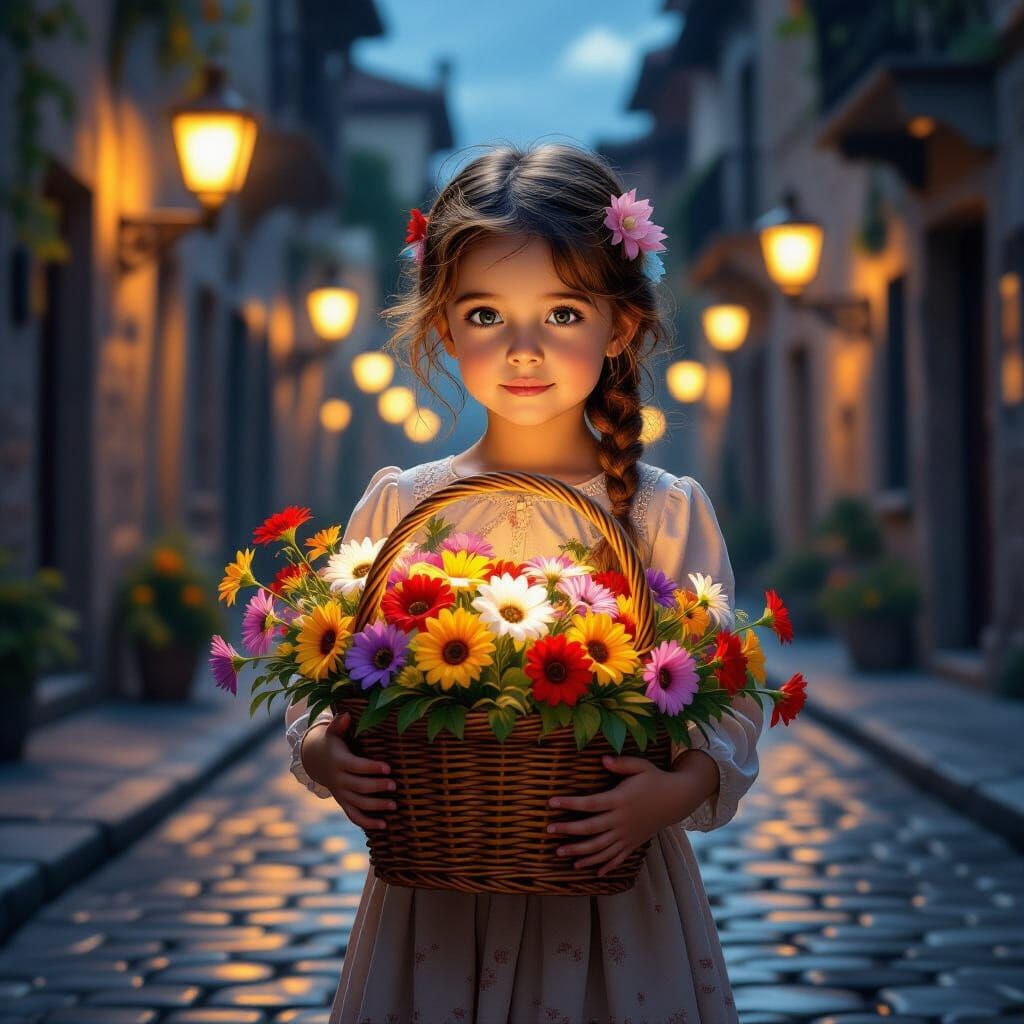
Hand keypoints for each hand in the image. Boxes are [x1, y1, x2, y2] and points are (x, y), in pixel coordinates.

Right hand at [302, 712, 394, 830]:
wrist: (317, 760)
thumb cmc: (333, 742)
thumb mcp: (333, 732)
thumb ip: (339, 724)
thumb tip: (346, 714)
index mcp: (339, 761)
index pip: (356, 766)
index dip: (371, 767)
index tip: (388, 767)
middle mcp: (339, 780)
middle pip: (358, 786)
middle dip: (377, 787)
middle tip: (395, 786)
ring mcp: (341, 793)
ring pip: (358, 803)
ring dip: (376, 806)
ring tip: (394, 806)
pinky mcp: (343, 802)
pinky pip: (354, 816)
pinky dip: (368, 822)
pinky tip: (384, 826)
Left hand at [547, 752, 715, 876]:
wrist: (677, 799)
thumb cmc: (655, 779)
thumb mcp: (640, 766)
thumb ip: (621, 763)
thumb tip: (603, 759)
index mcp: (619, 800)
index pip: (590, 803)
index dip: (569, 804)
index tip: (551, 802)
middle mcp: (621, 820)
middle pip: (591, 828)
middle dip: (568, 831)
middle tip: (549, 831)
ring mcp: (627, 834)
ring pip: (601, 848)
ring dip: (580, 853)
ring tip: (561, 854)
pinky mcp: (634, 843)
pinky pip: (618, 858)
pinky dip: (605, 865)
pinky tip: (593, 872)